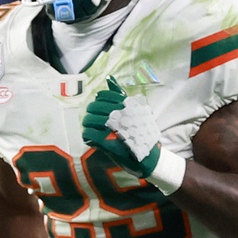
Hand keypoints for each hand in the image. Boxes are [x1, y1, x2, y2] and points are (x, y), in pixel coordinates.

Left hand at [82, 77, 186, 193]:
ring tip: (91, 129)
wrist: (150, 158)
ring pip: (89, 120)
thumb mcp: (136, 112)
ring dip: (87, 124)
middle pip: (94, 107)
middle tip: (92, 119)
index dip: (98, 101)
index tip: (100, 108)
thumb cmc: (142, 135)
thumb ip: (121, 96)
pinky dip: (87, 136)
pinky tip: (91, 139)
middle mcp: (120, 115)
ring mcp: (113, 129)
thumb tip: (109, 78)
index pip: (104, 96)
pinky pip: (89, 134)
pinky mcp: (108, 143)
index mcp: (127, 106)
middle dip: (91, 113)